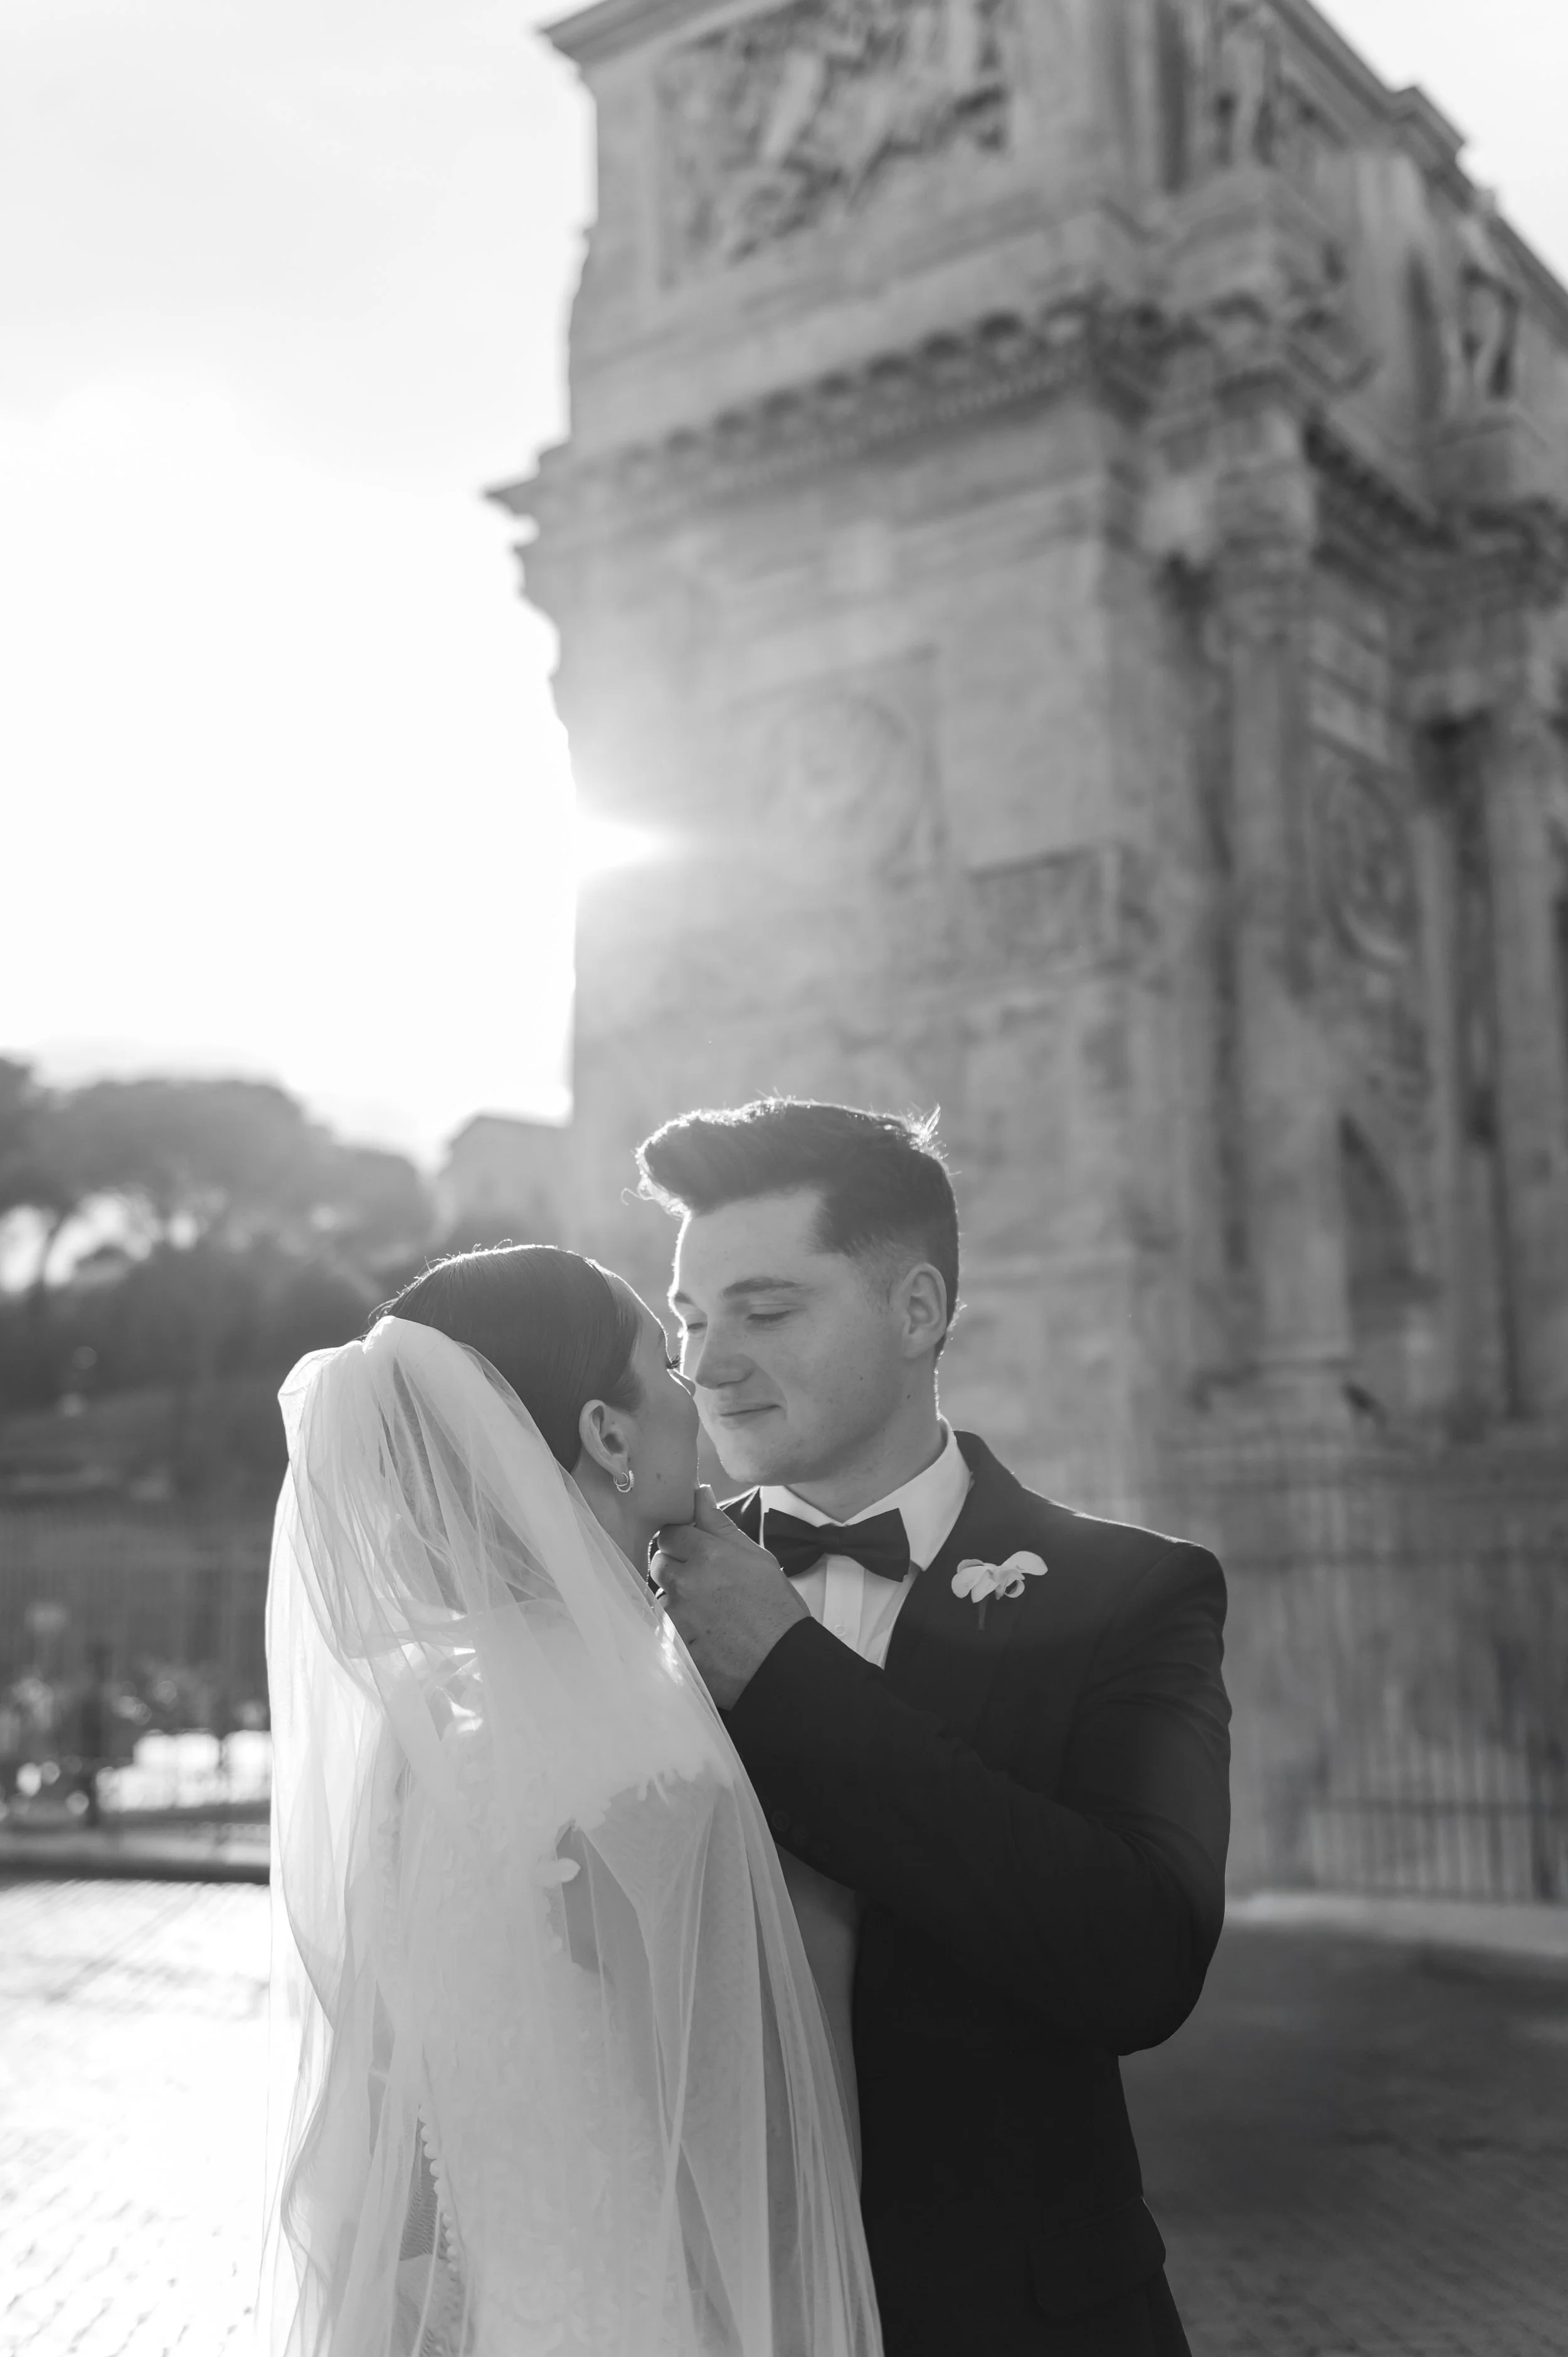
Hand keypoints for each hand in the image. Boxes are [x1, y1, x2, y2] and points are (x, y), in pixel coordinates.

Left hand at [651, 1486, 810, 1710]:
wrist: (782, 1664)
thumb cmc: (777, 1610)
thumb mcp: (757, 1558)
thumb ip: (721, 1525)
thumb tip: (699, 1493)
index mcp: (709, 1555)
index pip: (669, 1533)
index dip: (681, 1541)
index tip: (694, 1551)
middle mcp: (687, 1582)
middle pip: (659, 1563)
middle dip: (675, 1568)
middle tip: (704, 1584)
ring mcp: (677, 1615)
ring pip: (662, 1596)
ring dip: (677, 1601)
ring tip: (709, 1614)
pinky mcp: (673, 1644)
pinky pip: (664, 1627)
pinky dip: (679, 1629)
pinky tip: (704, 1635)